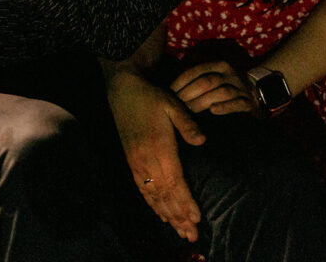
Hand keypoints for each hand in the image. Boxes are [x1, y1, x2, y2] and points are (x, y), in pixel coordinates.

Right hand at [105, 68, 203, 241]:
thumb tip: (202, 141)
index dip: (185, 203)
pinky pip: (142, 189)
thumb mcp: (172, 103)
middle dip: (179, 217)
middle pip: (164, 196)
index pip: (174, 183)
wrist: (123, 89)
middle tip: (192, 236)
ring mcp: (136, 162)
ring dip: (167, 215)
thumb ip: (187, 123)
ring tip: (180, 231)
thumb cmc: (151, 95)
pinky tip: (161, 214)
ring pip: (153, 196)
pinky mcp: (131, 160)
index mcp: (159, 148)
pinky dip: (152, 204)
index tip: (197, 218)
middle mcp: (146, 160)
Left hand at [171, 60, 256, 115]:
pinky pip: (237, 104)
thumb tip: (174, 78)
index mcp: (219, 64)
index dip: (181, 81)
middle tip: (178, 105)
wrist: (258, 91)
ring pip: (221, 92)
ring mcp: (241, 87)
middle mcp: (231, 73)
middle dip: (190, 93)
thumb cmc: (227, 84)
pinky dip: (224, 107)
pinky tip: (213, 111)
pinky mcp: (248, 103)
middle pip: (207, 81)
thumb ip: (198, 73)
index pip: (196, 70)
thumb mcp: (215, 73)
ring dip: (203, 101)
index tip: (170, 93)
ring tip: (190, 111)